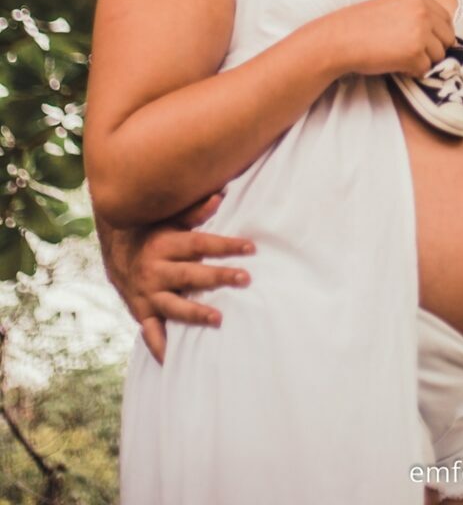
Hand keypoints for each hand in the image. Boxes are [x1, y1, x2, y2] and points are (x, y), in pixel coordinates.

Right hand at [105, 192, 254, 365]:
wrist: (116, 253)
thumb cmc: (154, 232)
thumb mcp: (171, 219)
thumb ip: (195, 211)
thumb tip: (220, 195)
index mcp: (165, 244)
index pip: (200, 244)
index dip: (225, 245)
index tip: (251, 248)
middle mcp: (155, 270)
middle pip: (191, 274)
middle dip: (219, 277)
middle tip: (245, 278)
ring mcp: (148, 294)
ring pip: (174, 306)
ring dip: (196, 313)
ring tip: (218, 318)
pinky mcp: (141, 312)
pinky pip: (150, 333)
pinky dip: (160, 347)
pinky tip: (173, 360)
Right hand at [333, 0, 454, 76]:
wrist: (339, 39)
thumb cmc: (360, 25)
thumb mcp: (391, 6)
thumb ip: (414, 12)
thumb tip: (435, 31)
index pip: (446, 19)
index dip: (439, 34)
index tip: (429, 43)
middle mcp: (423, 12)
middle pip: (448, 38)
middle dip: (435, 49)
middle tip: (415, 54)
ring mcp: (420, 33)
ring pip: (439, 55)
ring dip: (424, 60)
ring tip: (401, 57)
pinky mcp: (414, 54)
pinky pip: (425, 69)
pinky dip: (413, 72)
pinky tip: (396, 65)